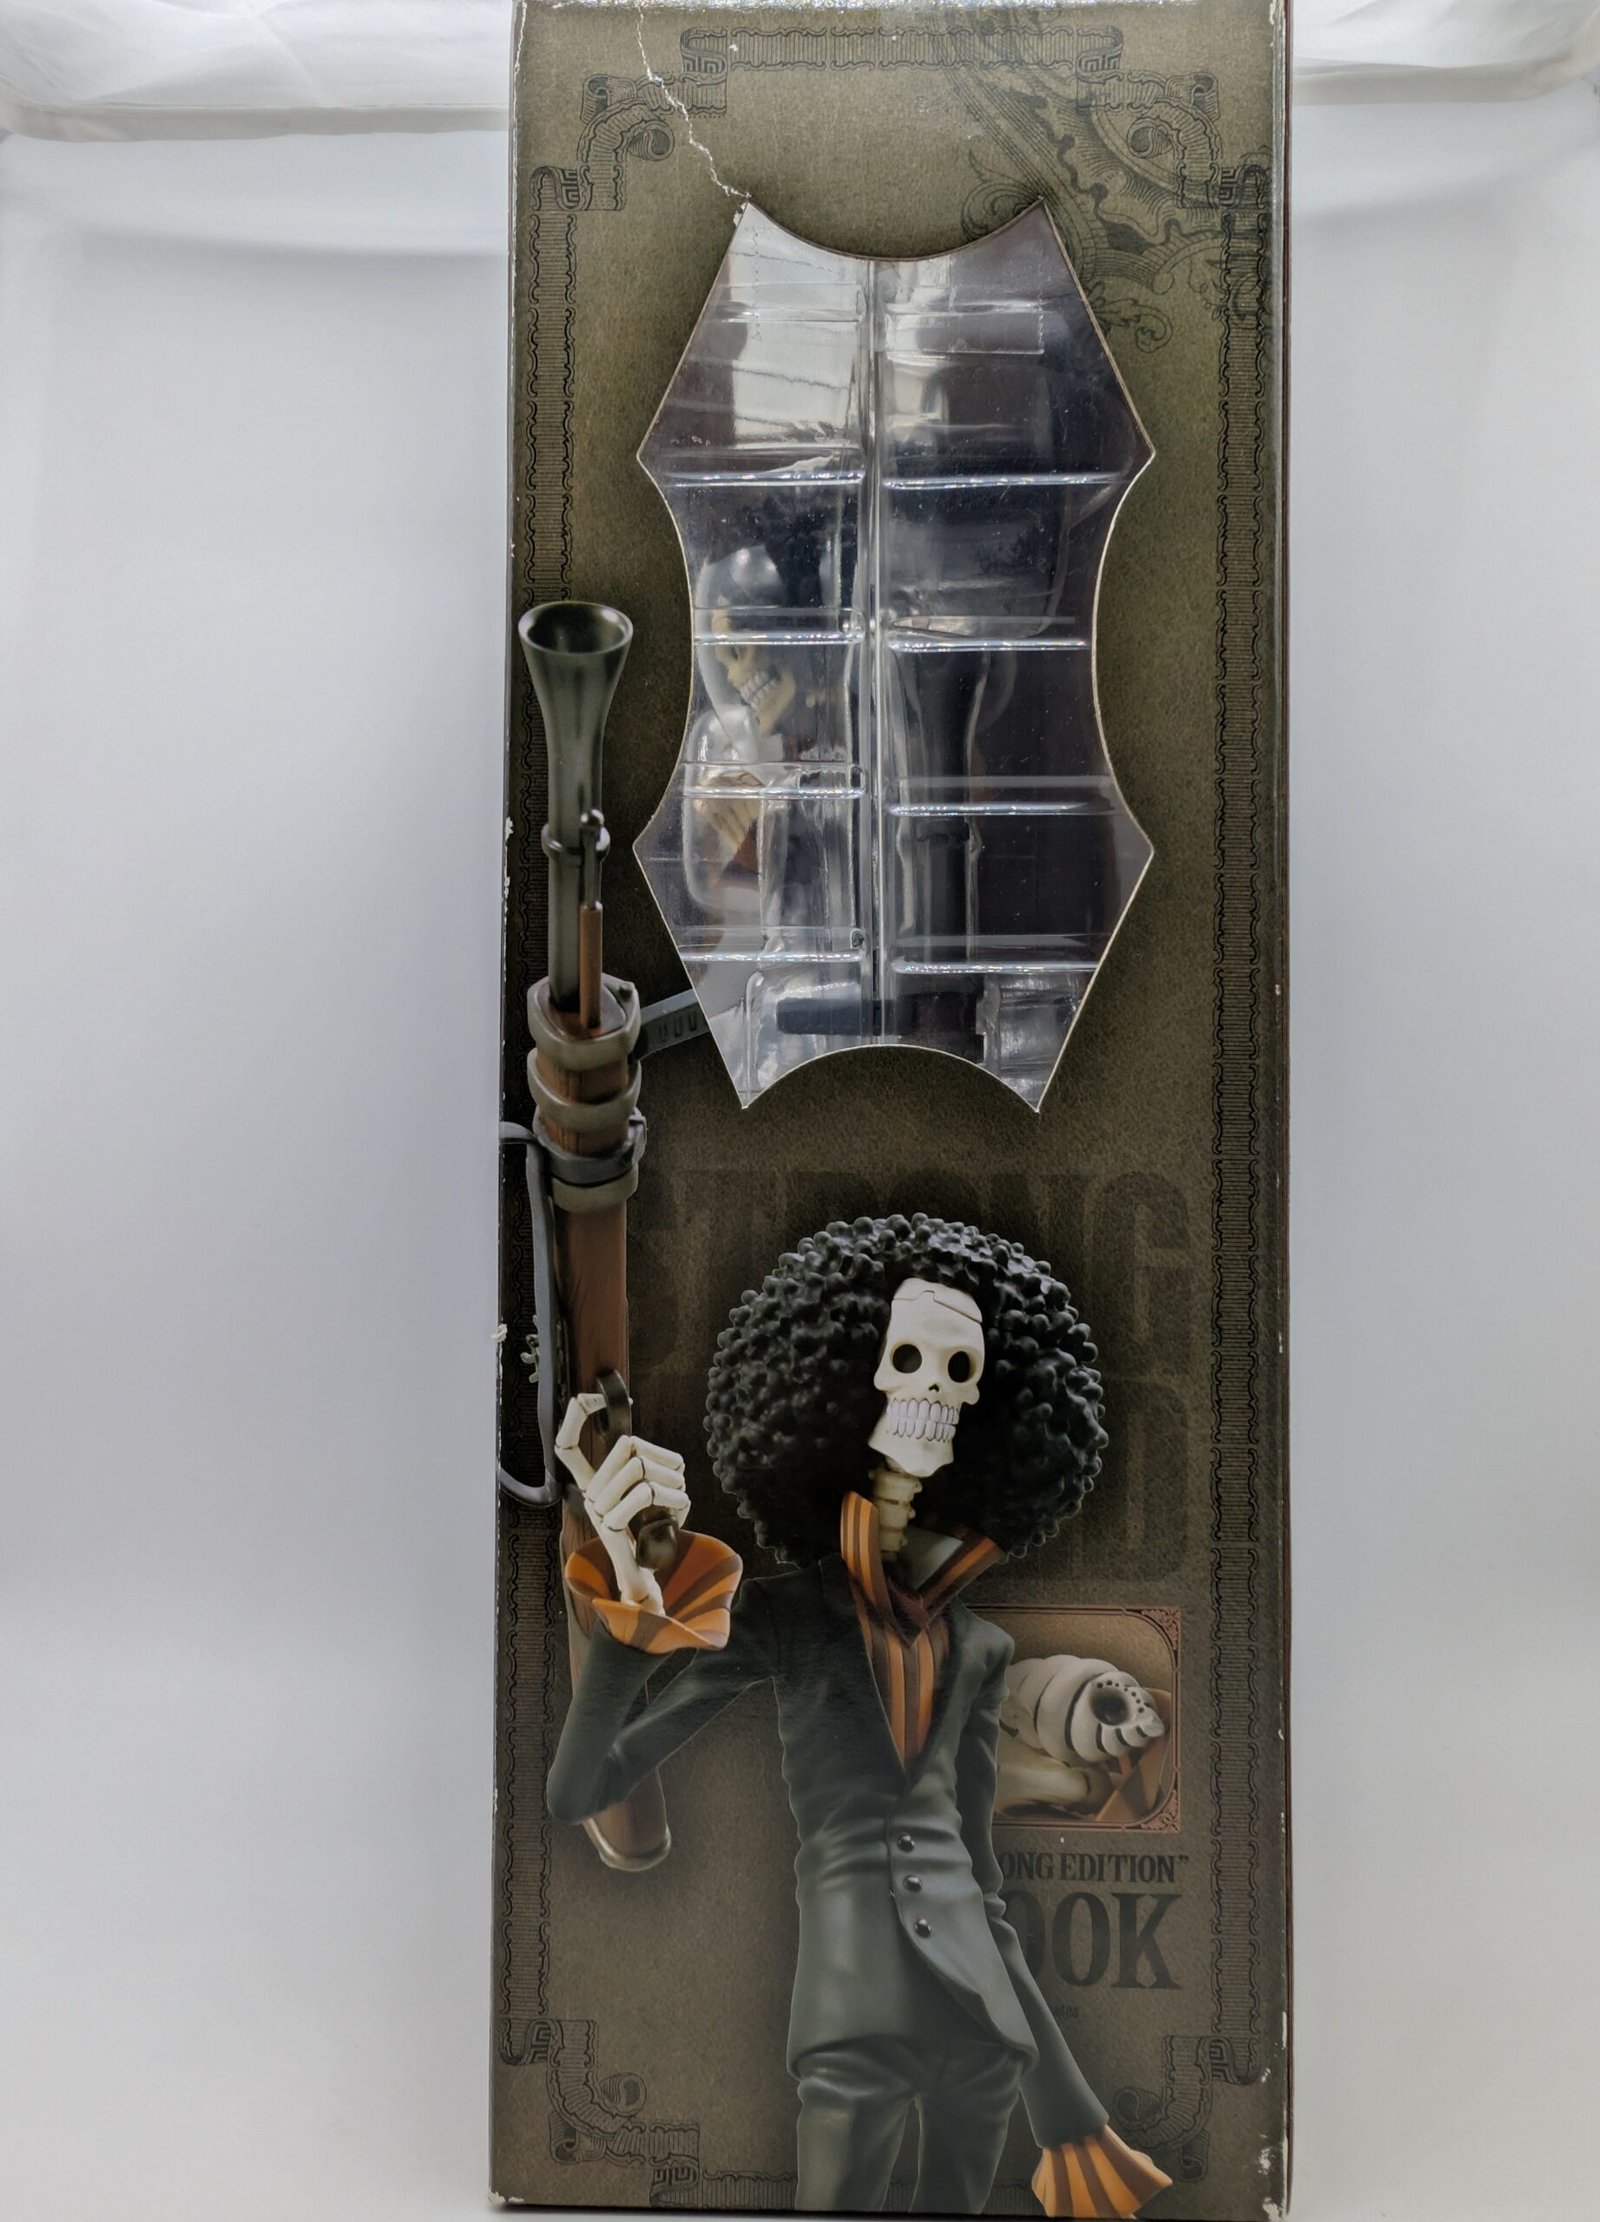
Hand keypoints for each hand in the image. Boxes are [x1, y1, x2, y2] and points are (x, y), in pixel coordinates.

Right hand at [555, 1392, 689, 1613]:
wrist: (645, 1578)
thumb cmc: (652, 1532)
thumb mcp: (649, 1494)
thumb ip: (642, 1467)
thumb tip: (636, 1443)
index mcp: (594, 1482)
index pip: (567, 1443)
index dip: (576, 1416)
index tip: (593, 1396)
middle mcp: (590, 1493)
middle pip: (626, 1446)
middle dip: (662, 1459)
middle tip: (676, 1483)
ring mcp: (597, 1509)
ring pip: (640, 1467)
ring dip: (672, 1481)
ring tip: (679, 1500)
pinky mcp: (611, 1526)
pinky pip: (645, 1492)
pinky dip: (673, 1498)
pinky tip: (679, 1512)